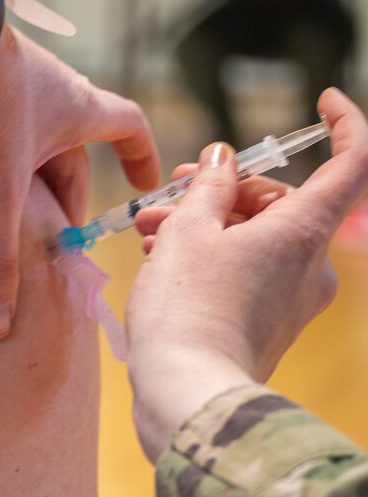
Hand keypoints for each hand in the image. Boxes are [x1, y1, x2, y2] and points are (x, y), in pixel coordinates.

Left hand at [0, 25, 158, 340]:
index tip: (145, 184)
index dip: (141, 156)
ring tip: (7, 209)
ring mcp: (13, 77)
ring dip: (25, 169)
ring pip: (30, 133)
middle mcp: (53, 88)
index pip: (129, 127)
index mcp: (78, 108)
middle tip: (54, 231)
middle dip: (67, 190)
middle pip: (73, 146)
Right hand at [125, 88, 367, 462]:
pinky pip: (248, 271)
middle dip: (222, 189)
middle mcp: (311, 264)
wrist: (187, 396)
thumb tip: (220, 159)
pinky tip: (162, 257)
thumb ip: (207, 186)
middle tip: (170, 189)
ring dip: (206, 223)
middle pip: (281, 202)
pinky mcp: (270, 324)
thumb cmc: (188, 308)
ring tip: (149, 228)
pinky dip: (211, 256)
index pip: (353, 163)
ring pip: (257, 237)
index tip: (323, 100)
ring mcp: (294, 299)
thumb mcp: (187, 230)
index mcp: (303, 231)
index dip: (345, 124)